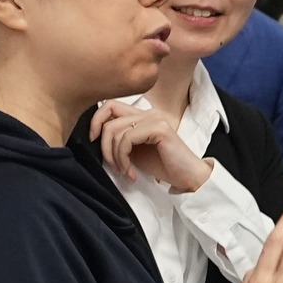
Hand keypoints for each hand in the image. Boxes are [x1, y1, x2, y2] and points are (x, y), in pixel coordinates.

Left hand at [90, 100, 212, 193]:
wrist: (189, 177)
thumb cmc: (163, 165)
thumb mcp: (134, 150)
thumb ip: (119, 139)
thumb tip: (95, 135)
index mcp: (142, 115)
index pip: (109, 105)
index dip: (95, 121)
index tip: (93, 140)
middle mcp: (149, 112)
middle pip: (108, 118)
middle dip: (104, 146)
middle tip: (113, 165)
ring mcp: (155, 118)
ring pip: (115, 130)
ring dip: (114, 156)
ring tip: (124, 170)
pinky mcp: (159, 129)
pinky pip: (127, 139)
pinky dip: (123, 158)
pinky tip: (131, 172)